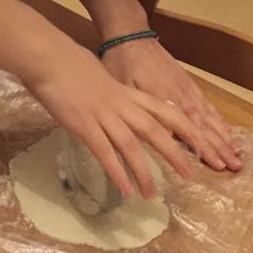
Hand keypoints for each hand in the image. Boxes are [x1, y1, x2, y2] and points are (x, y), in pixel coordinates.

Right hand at [22, 39, 227, 198]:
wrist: (50, 57)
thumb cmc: (72, 65)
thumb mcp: (104, 79)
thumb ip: (117, 95)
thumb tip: (123, 107)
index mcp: (129, 93)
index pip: (166, 110)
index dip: (186, 127)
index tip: (202, 143)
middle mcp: (122, 105)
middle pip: (156, 131)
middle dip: (175, 154)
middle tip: (190, 176)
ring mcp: (103, 115)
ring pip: (132, 146)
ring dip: (144, 172)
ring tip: (152, 195)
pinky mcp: (84, 125)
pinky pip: (104, 152)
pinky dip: (116, 172)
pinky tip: (124, 190)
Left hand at [102, 38, 240, 172]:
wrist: (131, 36)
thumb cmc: (122, 63)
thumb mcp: (123, 87)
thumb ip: (141, 110)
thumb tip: (161, 136)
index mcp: (166, 98)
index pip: (189, 130)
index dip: (203, 149)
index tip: (216, 166)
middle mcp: (182, 96)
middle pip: (205, 126)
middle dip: (221, 147)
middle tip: (236, 166)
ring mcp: (188, 89)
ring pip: (210, 117)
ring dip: (224, 136)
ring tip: (238, 153)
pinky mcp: (188, 84)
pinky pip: (208, 105)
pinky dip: (219, 120)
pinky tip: (227, 130)